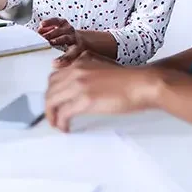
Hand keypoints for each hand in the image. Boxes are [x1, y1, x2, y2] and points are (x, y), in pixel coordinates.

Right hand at [38, 18, 85, 65]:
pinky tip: (42, 24)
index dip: (64, 58)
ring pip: (60, 30)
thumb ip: (64, 62)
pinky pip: (57, 21)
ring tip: (40, 36)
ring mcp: (69, 29)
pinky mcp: (64, 23)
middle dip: (55, 41)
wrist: (79, 39)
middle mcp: (74, 38)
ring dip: (49, 33)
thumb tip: (55, 66)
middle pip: (65, 38)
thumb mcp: (71, 58)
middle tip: (44, 44)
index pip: (72, 54)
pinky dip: (49, 22)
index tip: (55, 62)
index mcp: (78, 48)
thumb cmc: (73, 50)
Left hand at [44, 52, 162, 132]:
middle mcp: (76, 71)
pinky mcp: (85, 100)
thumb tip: (80, 85)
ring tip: (57, 124)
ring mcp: (79, 85)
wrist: (142, 84)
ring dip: (51, 115)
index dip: (52, 92)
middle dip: (49, 104)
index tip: (55, 102)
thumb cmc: (129, 79)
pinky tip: (66, 128)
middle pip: (50, 89)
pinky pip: (63, 113)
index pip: (55, 77)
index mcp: (81, 63)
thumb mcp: (104, 66)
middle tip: (53, 115)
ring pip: (52, 101)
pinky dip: (60, 123)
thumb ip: (89, 69)